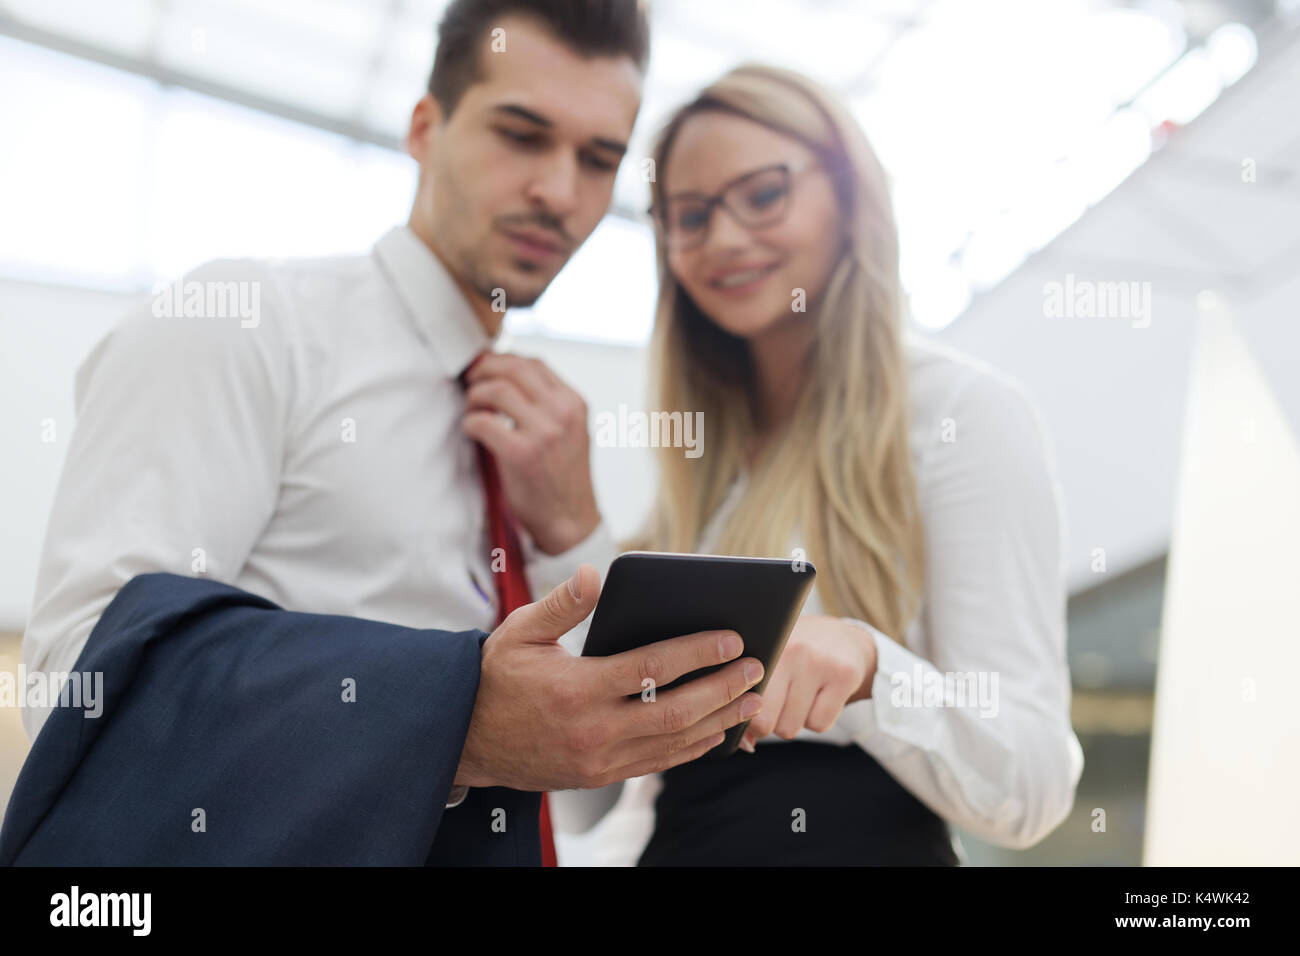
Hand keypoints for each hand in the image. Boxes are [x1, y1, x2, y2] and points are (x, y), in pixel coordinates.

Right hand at [454, 563, 765, 790]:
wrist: (467, 738)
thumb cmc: (498, 677)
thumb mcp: (519, 631)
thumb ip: (561, 604)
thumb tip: (593, 574)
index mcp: (577, 688)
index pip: (652, 668)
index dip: (697, 652)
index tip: (732, 638)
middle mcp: (593, 728)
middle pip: (675, 710)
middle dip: (723, 688)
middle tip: (757, 666)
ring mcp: (599, 758)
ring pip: (673, 742)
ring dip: (719, 720)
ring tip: (752, 698)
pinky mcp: (600, 776)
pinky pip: (658, 763)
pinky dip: (693, 748)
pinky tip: (718, 731)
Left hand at [462, 353, 599, 553]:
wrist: (570, 521)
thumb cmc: (562, 478)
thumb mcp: (570, 432)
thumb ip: (548, 404)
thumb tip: (507, 376)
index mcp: (574, 403)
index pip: (534, 363)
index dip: (503, 360)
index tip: (486, 368)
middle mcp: (562, 413)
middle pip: (513, 368)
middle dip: (484, 370)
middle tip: (470, 381)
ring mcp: (543, 432)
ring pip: (496, 389)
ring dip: (475, 396)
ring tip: (472, 409)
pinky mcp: (521, 453)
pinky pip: (483, 421)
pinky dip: (470, 422)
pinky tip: (473, 431)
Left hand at [739, 615, 876, 750]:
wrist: (842, 636)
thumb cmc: (793, 656)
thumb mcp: (766, 664)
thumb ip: (746, 697)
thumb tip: (745, 744)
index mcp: (764, 646)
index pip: (742, 700)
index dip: (744, 713)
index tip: (752, 706)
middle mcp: (790, 650)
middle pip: (765, 722)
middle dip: (770, 722)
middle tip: (779, 701)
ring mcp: (819, 662)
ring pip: (791, 727)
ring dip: (794, 721)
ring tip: (800, 694)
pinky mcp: (844, 675)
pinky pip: (819, 725)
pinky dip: (818, 719)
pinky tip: (819, 697)